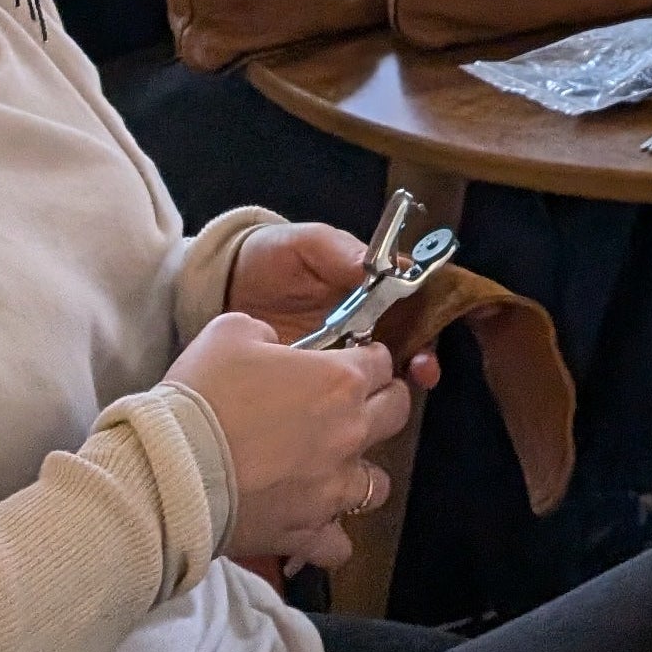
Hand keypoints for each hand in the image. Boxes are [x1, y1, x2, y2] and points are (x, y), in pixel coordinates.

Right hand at [166, 313, 415, 566]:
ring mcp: (332, 489)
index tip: (351, 360)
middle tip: (353, 406)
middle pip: (396, 414)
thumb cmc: (202, 393)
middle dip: (382, 403)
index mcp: (338, 382)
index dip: (366, 357)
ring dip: (359, 473)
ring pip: (379, 485)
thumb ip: (267, 333)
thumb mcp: (230, 332)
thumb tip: (275, 348)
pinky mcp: (308, 532)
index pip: (380, 361)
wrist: (170, 469)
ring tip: (331, 470)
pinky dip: (329, 535)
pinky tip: (310, 522)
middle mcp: (349, 435)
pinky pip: (339, 544)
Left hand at [228, 221, 441, 390]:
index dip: (430, 311)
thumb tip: (377, 265)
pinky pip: (346, 394)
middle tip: (421, 368)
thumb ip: (337, 250)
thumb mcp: (302, 244)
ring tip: (399, 389)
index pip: (413, 296)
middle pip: (410, 339)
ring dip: (399, 382)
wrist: (220, 290)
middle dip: (423, 355)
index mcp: (368, 284)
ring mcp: (344, 353)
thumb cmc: (269, 259)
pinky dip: (358, 403)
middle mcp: (367, 320)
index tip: (430, 325)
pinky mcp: (319, 381)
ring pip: (386, 371)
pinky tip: (359, 407)